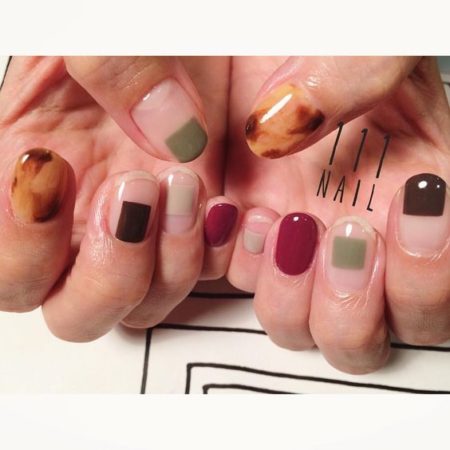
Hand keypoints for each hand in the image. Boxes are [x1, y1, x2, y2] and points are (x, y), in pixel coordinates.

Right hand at [0, 56, 230, 339]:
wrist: (199, 37)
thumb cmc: (144, 28)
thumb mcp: (104, 27)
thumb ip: (116, 68)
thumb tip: (172, 134)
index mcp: (39, 179)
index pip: (5, 265)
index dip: (18, 245)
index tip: (50, 171)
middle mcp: (90, 220)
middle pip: (75, 311)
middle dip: (107, 273)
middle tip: (134, 192)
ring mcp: (151, 231)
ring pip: (145, 304)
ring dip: (168, 265)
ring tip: (184, 185)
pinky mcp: (198, 228)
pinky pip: (205, 276)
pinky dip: (216, 254)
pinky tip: (226, 205)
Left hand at [225, 56, 449, 372]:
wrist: (263, 52)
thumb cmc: (322, 45)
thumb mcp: (366, 41)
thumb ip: (357, 72)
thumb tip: (290, 123)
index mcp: (406, 209)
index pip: (437, 289)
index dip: (430, 271)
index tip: (410, 198)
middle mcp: (354, 244)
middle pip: (366, 338)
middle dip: (353, 302)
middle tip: (343, 235)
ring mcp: (295, 250)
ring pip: (302, 328)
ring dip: (291, 297)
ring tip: (282, 224)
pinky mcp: (244, 242)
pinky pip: (240, 288)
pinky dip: (239, 264)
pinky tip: (237, 213)